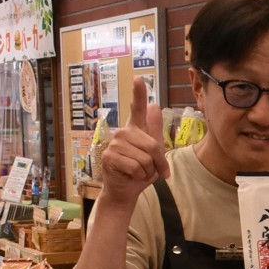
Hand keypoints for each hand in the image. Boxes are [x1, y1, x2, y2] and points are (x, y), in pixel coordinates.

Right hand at [98, 77, 167, 202]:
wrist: (127, 190)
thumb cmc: (141, 171)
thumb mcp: (154, 152)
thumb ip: (154, 131)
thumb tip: (154, 105)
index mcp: (135, 129)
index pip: (137, 108)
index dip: (138, 93)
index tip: (138, 79)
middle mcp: (123, 132)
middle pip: (152, 145)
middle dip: (158, 163)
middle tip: (152, 170)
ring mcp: (115, 143)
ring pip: (145, 158)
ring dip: (147, 171)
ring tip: (138, 172)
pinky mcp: (109, 156)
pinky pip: (136, 166)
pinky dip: (138, 176)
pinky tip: (130, 176)